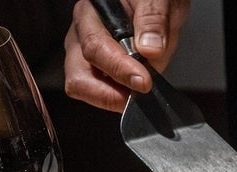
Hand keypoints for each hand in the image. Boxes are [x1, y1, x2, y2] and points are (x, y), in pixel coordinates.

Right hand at [63, 0, 190, 112]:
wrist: (157, 5)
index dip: (119, 69)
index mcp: (90, 14)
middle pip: (78, 77)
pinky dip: (120, 98)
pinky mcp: (99, 73)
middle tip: (138, 95)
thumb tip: (150, 49)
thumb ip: (153, 20)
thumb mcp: (158, 1)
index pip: (95, 48)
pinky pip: (102, 94)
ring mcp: (87, 57)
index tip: (143, 82)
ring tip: (139, 92)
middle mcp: (81, 36)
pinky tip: (137, 90)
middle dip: (109, 93)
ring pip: (85, 89)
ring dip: (114, 97)